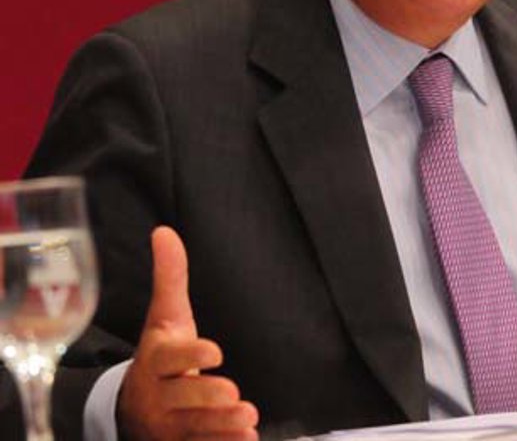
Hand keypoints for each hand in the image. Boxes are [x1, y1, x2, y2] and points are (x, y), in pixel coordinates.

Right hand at [117, 226, 258, 440]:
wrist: (132, 408)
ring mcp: (170, 425)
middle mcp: (160, 396)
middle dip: (209, 397)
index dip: (192, 355)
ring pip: (195, 428)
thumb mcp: (165, 317)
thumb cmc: (160, 354)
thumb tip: (164, 231)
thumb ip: (170, 277)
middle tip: (235, 395)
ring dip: (222, 427)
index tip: (215, 352)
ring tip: (248, 420)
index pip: (171, 358)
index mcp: (155, 361)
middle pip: (184, 397)